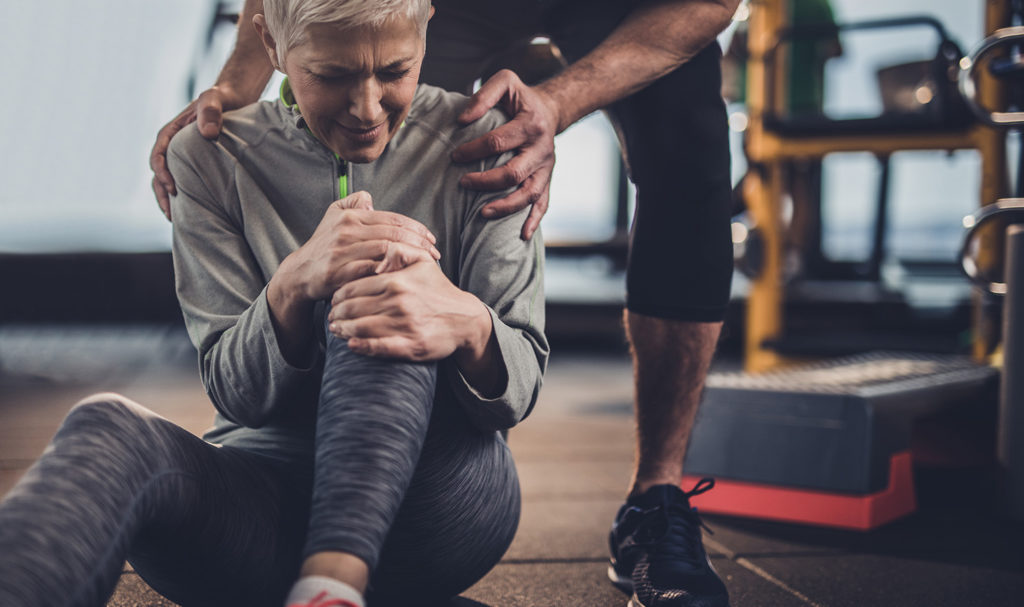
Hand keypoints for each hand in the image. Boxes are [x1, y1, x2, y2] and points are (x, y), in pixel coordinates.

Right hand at [150, 85, 250, 220]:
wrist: (231, 99)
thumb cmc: (220, 98)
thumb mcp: (214, 100)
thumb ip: (210, 112)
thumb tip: (208, 133)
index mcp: (171, 133)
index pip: (158, 154)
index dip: (162, 172)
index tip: (173, 187)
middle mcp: (172, 146)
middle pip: (158, 173)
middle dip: (162, 194)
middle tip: (171, 213)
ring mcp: (181, 156)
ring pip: (166, 180)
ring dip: (168, 199)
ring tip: (175, 219)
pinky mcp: (192, 163)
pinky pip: (183, 181)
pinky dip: (183, 196)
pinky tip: (191, 211)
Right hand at [276, 191, 440, 305]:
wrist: (300, 273)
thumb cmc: (323, 246)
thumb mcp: (333, 216)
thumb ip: (352, 203)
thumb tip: (370, 199)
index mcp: (350, 216)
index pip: (392, 219)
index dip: (416, 229)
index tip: (432, 240)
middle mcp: (346, 230)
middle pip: (393, 233)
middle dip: (418, 243)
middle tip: (434, 254)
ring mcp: (342, 251)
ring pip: (385, 249)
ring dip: (409, 256)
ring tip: (425, 264)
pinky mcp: (338, 272)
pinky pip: (371, 270)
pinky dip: (390, 271)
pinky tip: (405, 275)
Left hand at [327, 261, 491, 361]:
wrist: (465, 319)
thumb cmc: (439, 290)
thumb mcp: (423, 262)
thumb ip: (399, 251)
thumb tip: (377, 253)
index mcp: (396, 281)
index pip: (354, 288)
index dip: (339, 296)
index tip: (334, 300)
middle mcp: (398, 303)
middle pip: (353, 309)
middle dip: (337, 314)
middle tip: (331, 317)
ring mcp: (403, 325)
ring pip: (360, 328)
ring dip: (343, 330)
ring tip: (337, 330)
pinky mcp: (410, 346)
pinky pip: (378, 347)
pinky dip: (361, 347)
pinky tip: (351, 345)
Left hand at [452, 69, 559, 239]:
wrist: (551, 110)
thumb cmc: (521, 98)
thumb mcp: (505, 81)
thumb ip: (484, 95)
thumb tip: (462, 120)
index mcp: (531, 124)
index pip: (498, 142)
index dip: (474, 150)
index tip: (454, 156)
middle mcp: (541, 149)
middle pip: (514, 172)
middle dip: (486, 181)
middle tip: (463, 183)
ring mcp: (546, 168)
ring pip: (530, 193)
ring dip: (507, 206)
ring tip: (483, 214)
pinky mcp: (547, 180)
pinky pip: (543, 203)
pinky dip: (534, 221)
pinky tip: (522, 236)